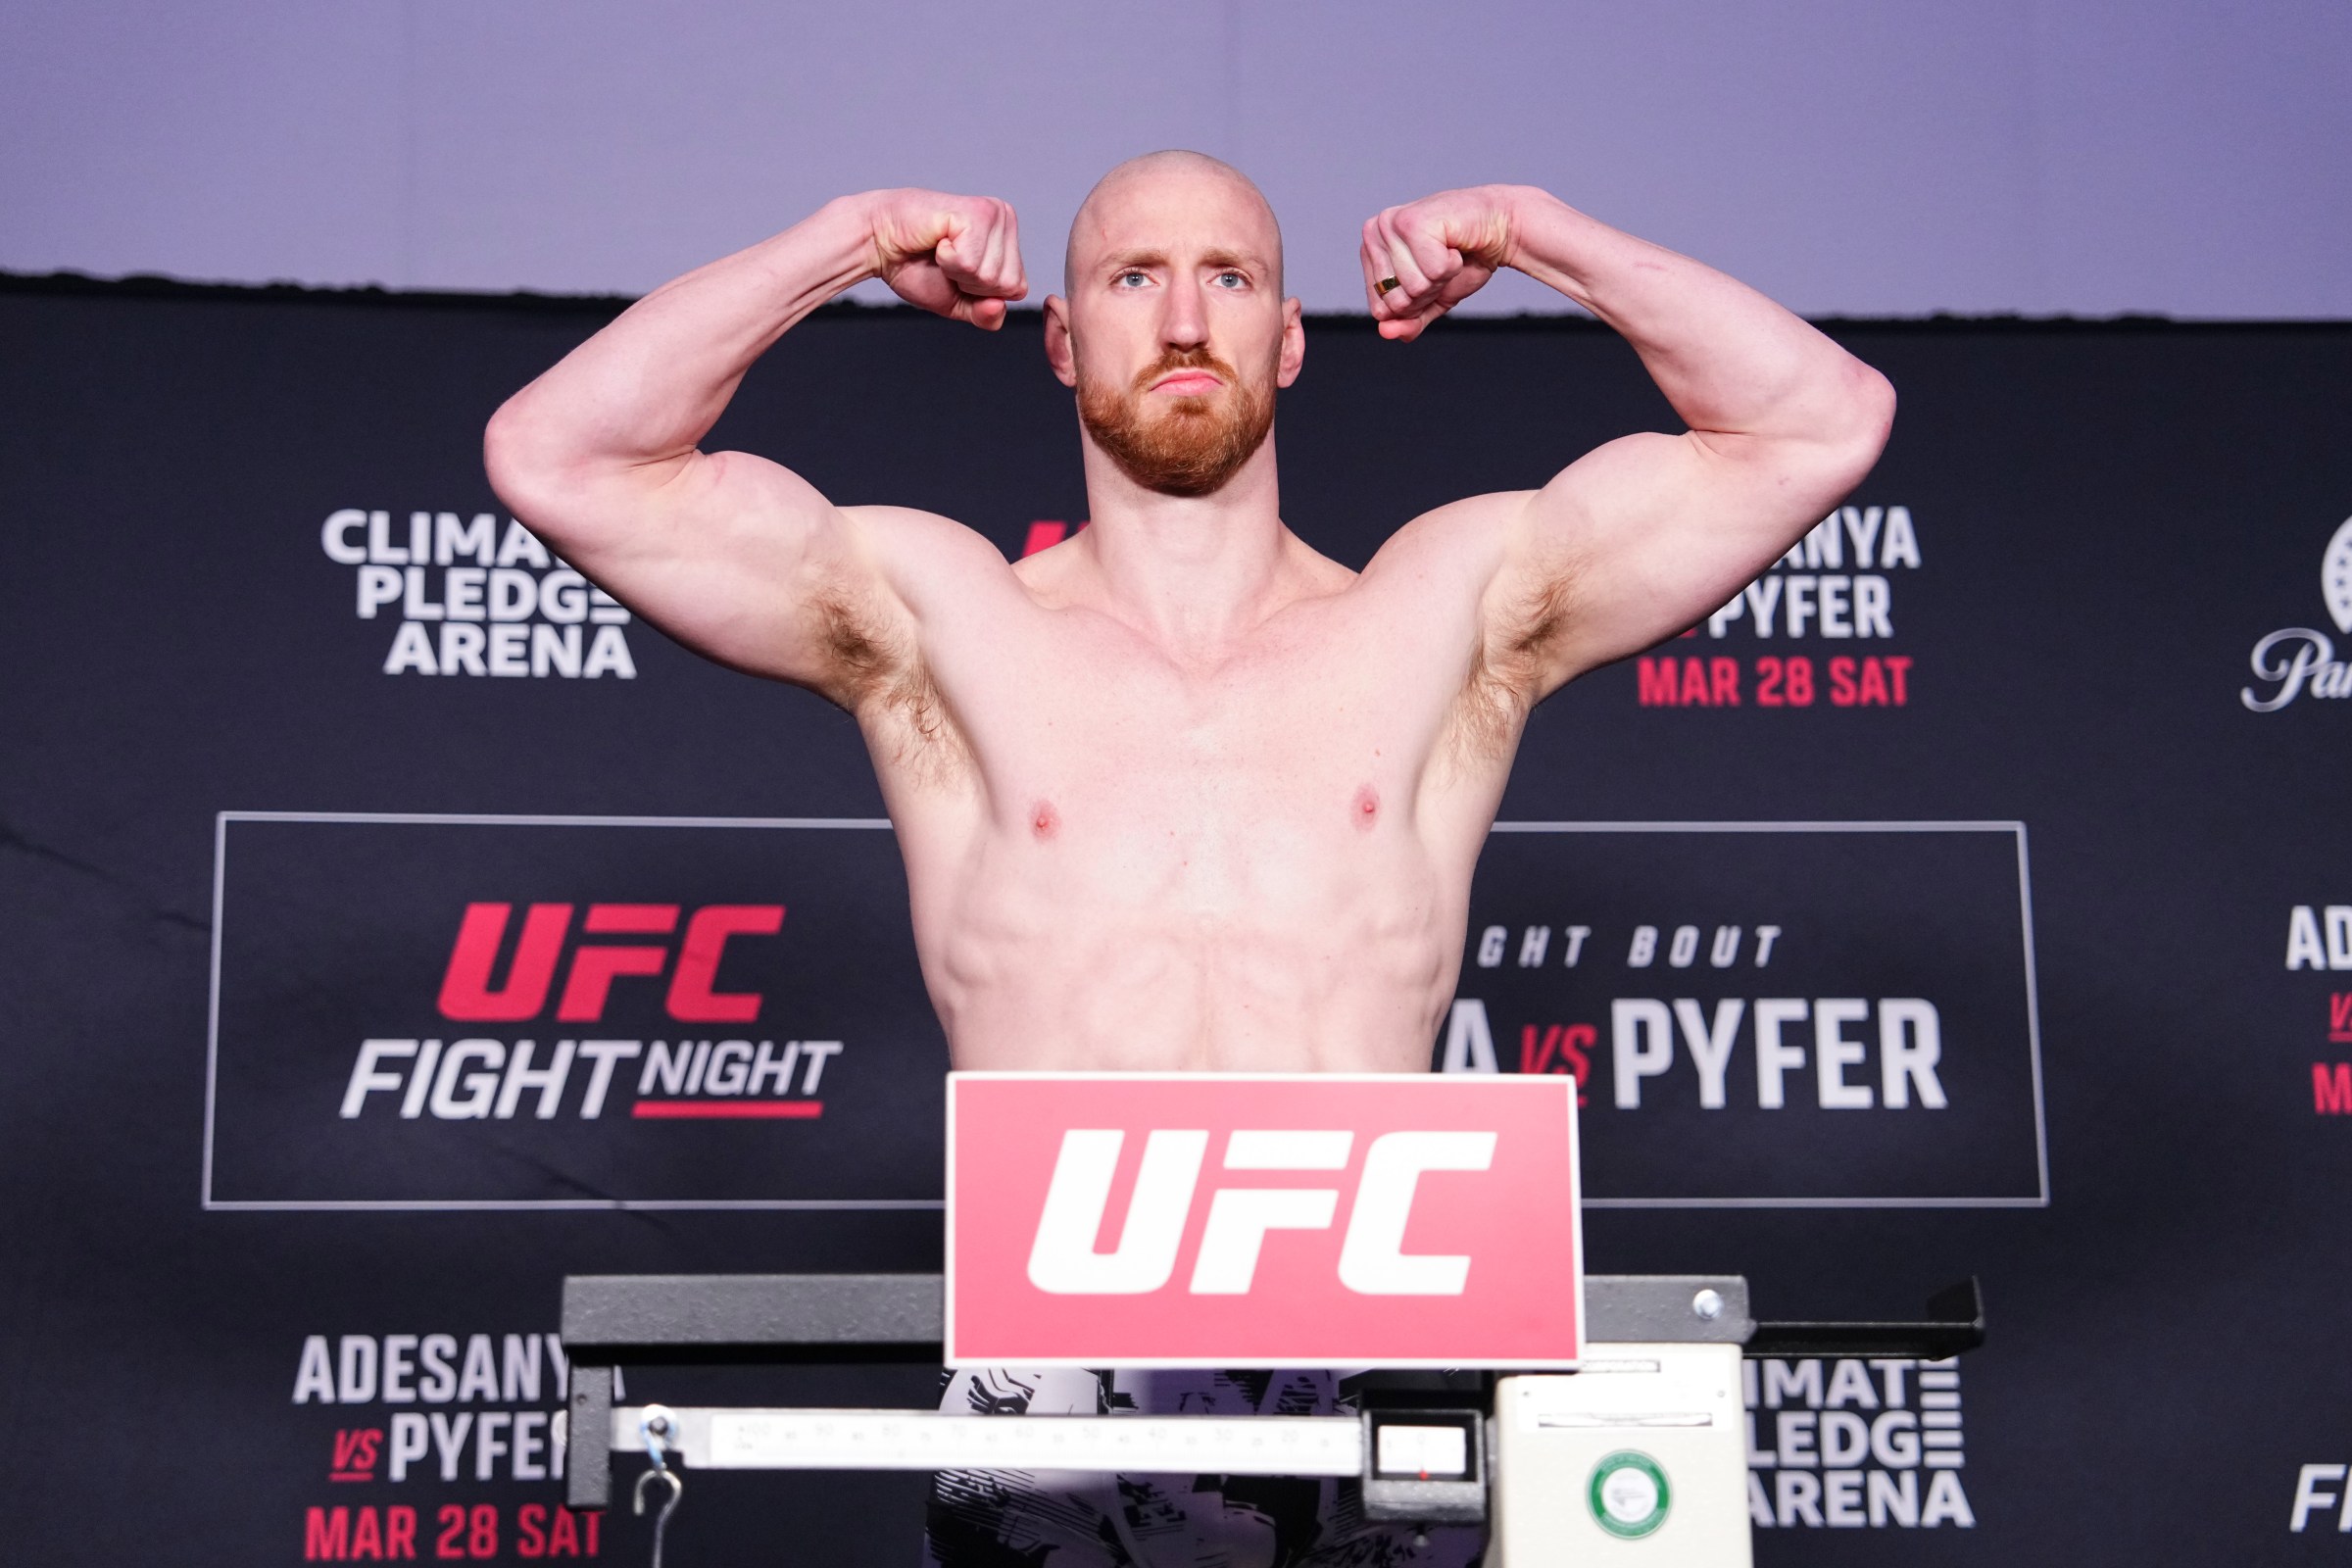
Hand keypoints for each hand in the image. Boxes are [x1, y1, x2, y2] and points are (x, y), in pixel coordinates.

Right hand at [867, 190, 1027, 329]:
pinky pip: (971, 262)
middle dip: (970, 283)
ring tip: (941, 249)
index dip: (981, 294)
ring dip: (956, 270)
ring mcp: (993, 213)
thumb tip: (998, 307)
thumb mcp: (958, 303)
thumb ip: (985, 314)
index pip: (1017, 290)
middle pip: (1007, 284)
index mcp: (1007, 240)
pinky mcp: (976, 212)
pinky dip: (948, 260)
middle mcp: (1005, 220)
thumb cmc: (914, 266)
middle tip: (946, 260)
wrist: (880, 243)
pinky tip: (938, 240)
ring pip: (990, 275)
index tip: (956, 272)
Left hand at [1360, 186, 1517, 340]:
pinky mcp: (1414, 221)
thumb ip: (1408, 321)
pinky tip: (1454, 245)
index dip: (1413, 304)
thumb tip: (1386, 332)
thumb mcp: (1431, 300)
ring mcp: (1392, 224)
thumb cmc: (1464, 258)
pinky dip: (1453, 264)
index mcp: (1370, 250)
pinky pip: (1433, 270)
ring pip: (1414, 287)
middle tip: (1440, 264)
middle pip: (1396, 301)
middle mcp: (1374, 232)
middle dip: (1428, 292)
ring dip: (1442, 277)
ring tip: (1448, 252)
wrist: (1499, 229)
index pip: (1380, 309)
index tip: (1428, 276)